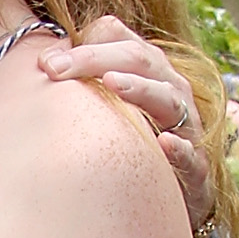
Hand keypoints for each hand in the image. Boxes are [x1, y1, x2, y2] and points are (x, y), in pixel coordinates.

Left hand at [39, 17, 213, 232]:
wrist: (175, 198)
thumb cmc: (131, 147)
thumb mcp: (107, 110)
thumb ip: (81, 84)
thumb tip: (43, 64)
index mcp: (147, 71)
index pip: (121, 40)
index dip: (85, 44)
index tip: (45, 62)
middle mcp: (169, 90)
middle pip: (139, 59)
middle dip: (95, 59)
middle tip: (56, 68)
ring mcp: (186, 126)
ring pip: (168, 97)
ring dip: (140, 88)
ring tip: (111, 82)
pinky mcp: (195, 167)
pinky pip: (191, 154)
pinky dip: (179, 147)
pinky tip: (163, 143)